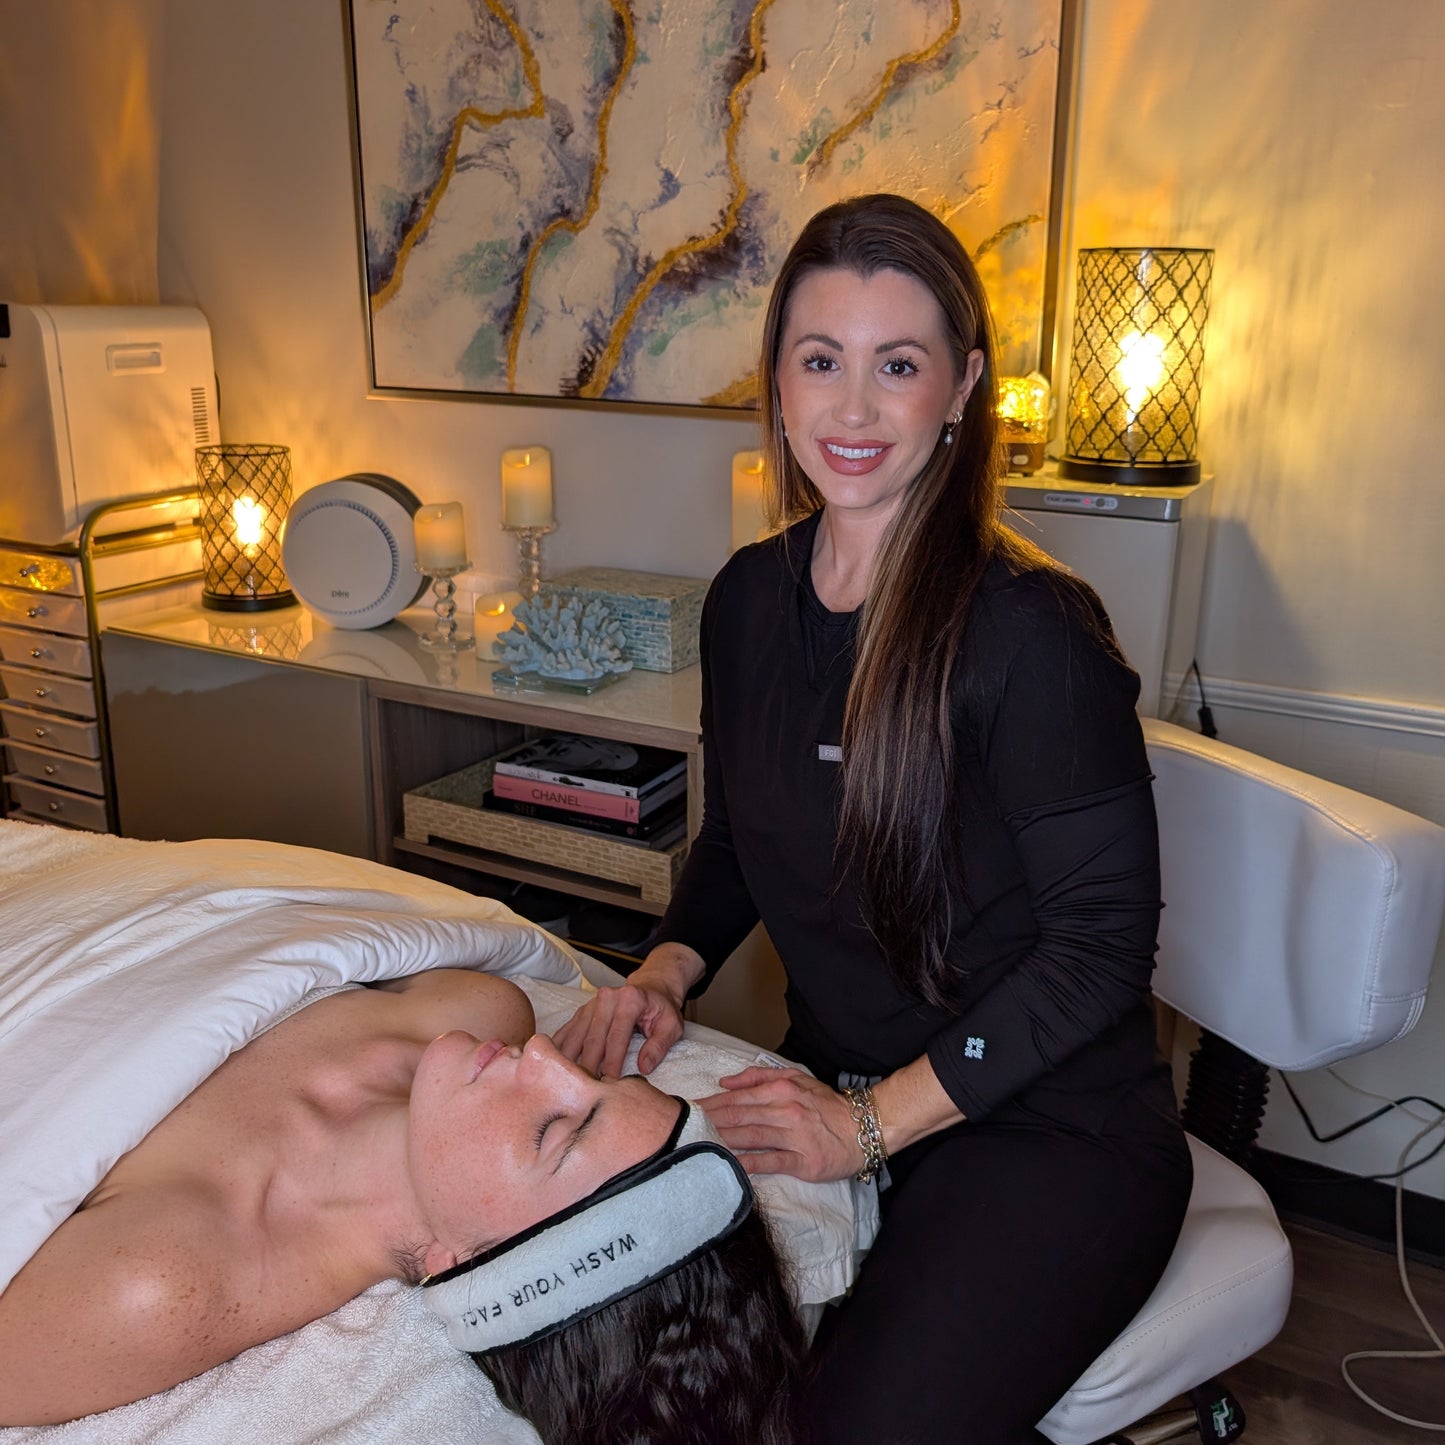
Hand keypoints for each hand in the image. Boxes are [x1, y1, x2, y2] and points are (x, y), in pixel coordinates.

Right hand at [552, 976, 684, 1078]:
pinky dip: (560, 1048)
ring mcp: (591, 1003)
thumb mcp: (672, 1025)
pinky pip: (567, 1031)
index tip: (608, 1084)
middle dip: (589, 1067)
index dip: (612, 1062)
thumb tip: (643, 1067)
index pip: (617, 1037)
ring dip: (571, 1061)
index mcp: (630, 1000)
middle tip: (585, 1092)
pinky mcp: (582, 1011)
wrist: (651, 988)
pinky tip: (554, 1065)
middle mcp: (607, 998)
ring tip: (568, 1084)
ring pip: (577, 1036)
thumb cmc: (661, 1010)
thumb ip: (659, 1046)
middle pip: (594, 1039)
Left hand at [698, 1067, 862, 1181]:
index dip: (709, 1105)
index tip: (687, 1111)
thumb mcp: (796, 1079)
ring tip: (695, 1145)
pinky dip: (747, 1163)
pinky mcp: (803, 1160)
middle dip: (707, 1122)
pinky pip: (770, 1161)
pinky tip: (728, 1165)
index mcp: (781, 1089)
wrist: (864, 1128)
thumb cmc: (826, 1106)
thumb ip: (758, 1077)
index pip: (736, 1097)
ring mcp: (794, 1136)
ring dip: (721, 1140)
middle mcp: (785, 1110)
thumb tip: (724, 1081)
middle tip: (681, 1129)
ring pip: (750, 1136)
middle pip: (738, 1116)